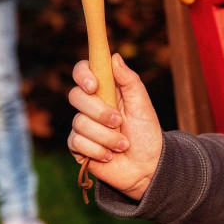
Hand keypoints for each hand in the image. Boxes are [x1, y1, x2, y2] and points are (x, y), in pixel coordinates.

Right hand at [67, 54, 162, 200]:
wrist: (147, 167)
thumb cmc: (146, 133)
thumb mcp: (142, 105)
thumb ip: (129, 80)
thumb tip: (114, 56)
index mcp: (105, 90)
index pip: (83, 72)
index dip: (83, 75)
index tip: (94, 86)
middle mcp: (90, 105)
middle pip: (76, 96)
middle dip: (99, 112)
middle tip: (119, 121)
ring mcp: (82, 125)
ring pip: (80, 123)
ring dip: (106, 136)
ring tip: (123, 144)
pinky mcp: (78, 146)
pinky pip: (77, 142)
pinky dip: (98, 150)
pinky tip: (110, 155)